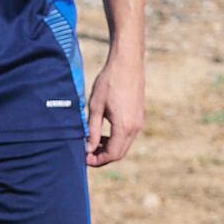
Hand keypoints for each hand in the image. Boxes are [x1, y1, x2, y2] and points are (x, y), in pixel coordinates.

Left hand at [85, 47, 144, 166]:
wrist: (127, 63)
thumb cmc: (109, 82)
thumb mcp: (95, 107)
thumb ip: (92, 130)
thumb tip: (88, 149)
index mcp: (124, 127)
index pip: (111, 155)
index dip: (97, 160)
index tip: (83, 158)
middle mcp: (135, 128)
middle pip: (119, 153)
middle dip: (102, 157)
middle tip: (86, 153)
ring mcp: (139, 122)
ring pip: (124, 145)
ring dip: (109, 148)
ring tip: (93, 143)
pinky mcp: (139, 117)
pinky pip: (128, 136)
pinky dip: (116, 139)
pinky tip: (104, 132)